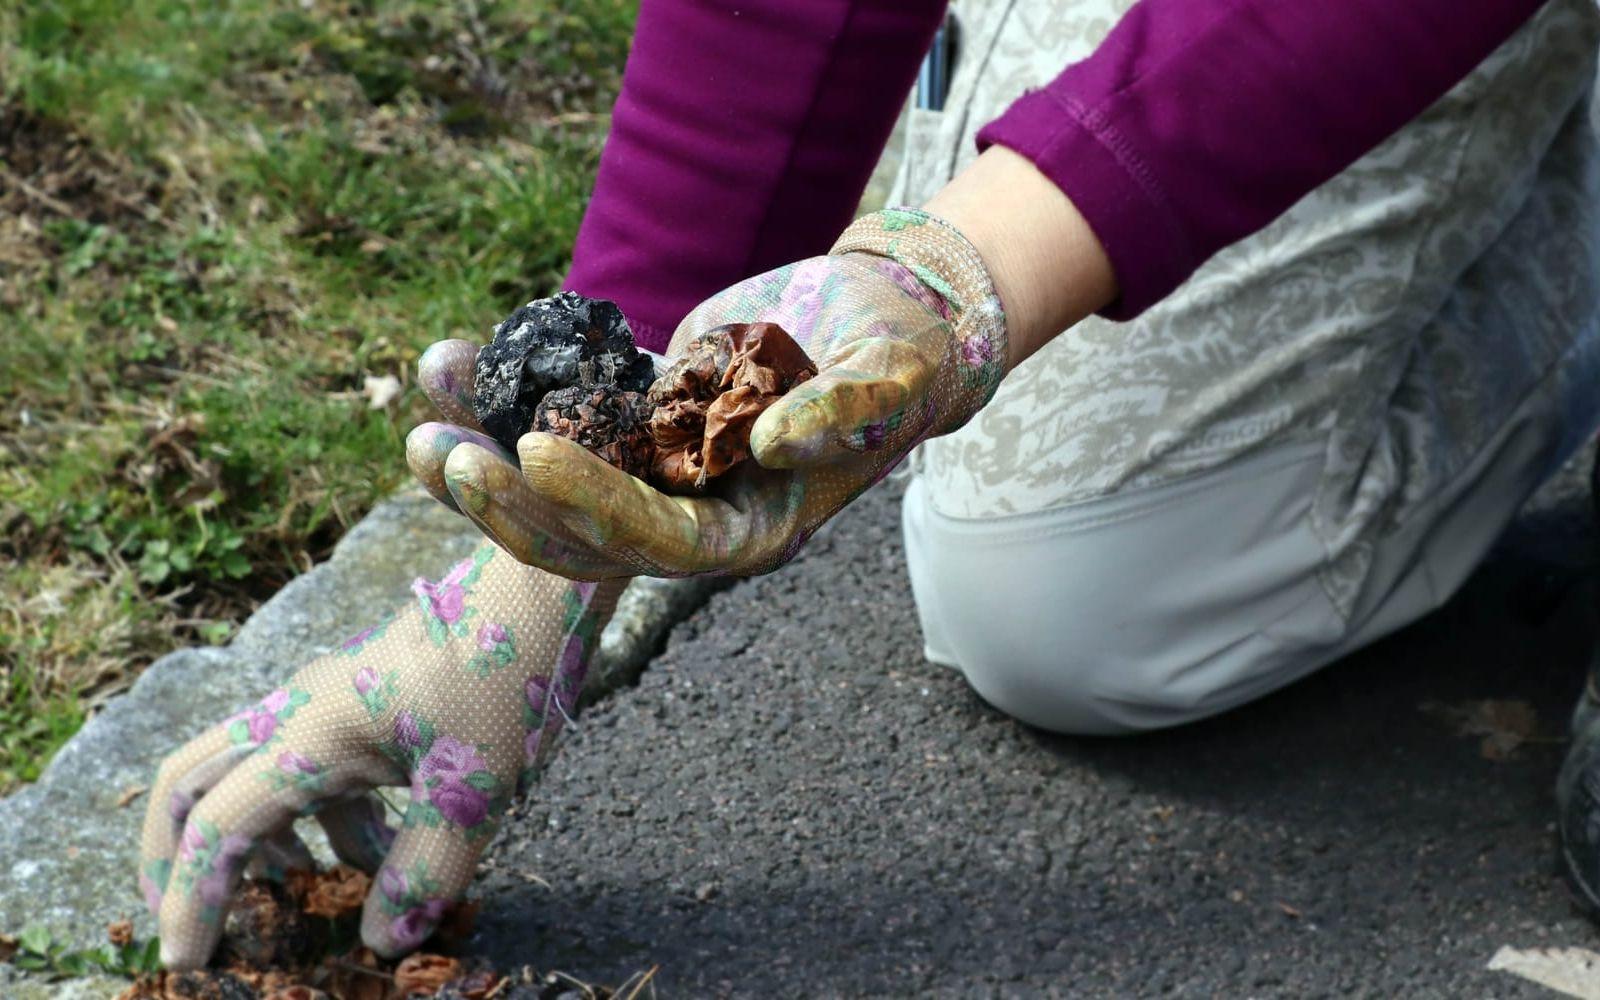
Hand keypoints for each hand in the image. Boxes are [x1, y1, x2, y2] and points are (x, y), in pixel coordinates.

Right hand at [139, 533, 622, 968]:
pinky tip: (373, 861)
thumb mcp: (474, 788)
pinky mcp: (364, 702)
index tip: (191, 964)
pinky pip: (315, 770)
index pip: (218, 828)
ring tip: (293, 905)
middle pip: (190, 784)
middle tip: (189, 925)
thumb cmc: (507, 671)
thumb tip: (381, 941)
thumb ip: (424, 872)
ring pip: (251, 776)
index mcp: (309, 733)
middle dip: (172, 859)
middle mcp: (299, 712)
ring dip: (256, 842)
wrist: (540, 586)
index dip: (194, 901)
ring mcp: (328, 702)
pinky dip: (323, 824)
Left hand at [410, 208, 1007, 578]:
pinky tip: (451, 357)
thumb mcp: (891, 381)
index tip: (533, 452)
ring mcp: (654, 464)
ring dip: (483, 447)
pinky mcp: (633, 411)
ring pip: (551, 478)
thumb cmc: (902, 355)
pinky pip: (559, 410)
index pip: (659, 540)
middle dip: (505, 498)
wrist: (884, 313)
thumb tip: (770, 442)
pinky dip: (505, 388)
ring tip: (423, 402)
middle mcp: (691, 511)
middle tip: (436, 452)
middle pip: (579, 531)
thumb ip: (840, 417)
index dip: (594, 506)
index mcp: (748, 530)